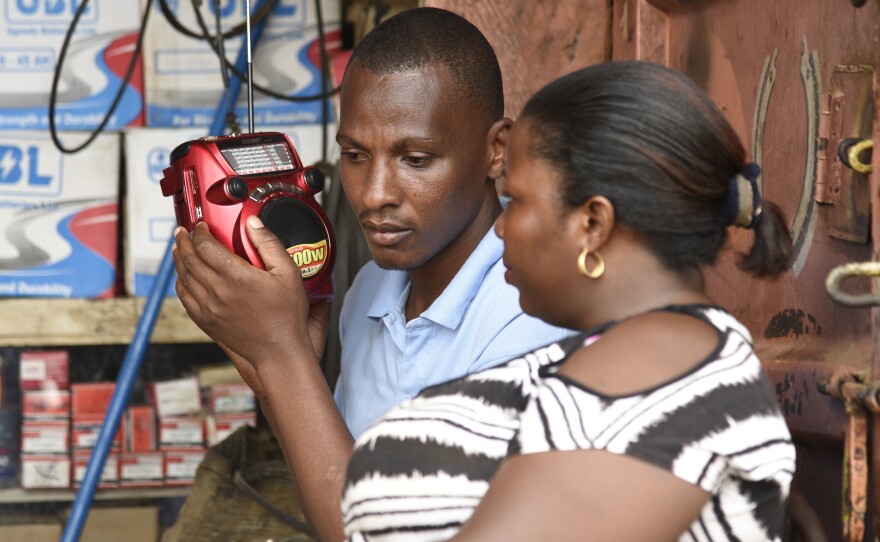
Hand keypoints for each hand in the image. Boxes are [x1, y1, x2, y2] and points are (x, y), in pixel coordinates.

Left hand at [172, 218, 328, 371]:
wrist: (279, 351)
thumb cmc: (286, 316)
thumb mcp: (288, 273)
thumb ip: (269, 244)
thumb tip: (253, 223)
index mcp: (236, 276)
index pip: (205, 246)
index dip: (200, 232)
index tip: (201, 226)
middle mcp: (217, 291)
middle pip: (190, 259)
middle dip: (184, 241)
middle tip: (182, 232)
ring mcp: (209, 307)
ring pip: (184, 277)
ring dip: (179, 259)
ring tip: (180, 249)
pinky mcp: (206, 321)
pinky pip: (185, 297)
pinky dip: (181, 283)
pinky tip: (184, 277)